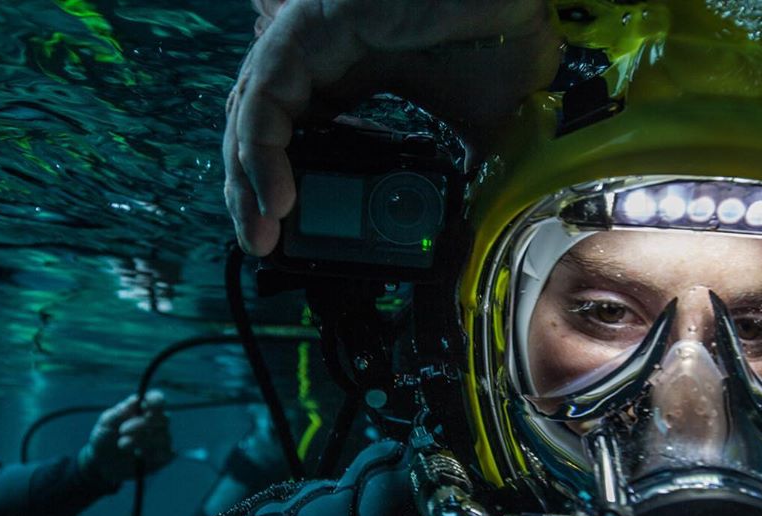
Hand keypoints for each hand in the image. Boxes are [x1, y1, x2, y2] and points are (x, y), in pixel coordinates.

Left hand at [79, 391, 173, 490]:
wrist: (102, 464)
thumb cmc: (104, 438)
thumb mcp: (105, 425)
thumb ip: (118, 413)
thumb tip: (135, 400)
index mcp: (143, 409)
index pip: (157, 399)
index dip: (155, 400)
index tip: (144, 406)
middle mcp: (157, 423)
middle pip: (163, 418)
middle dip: (142, 424)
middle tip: (122, 430)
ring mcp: (162, 440)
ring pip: (163, 437)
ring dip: (141, 441)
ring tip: (122, 444)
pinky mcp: (164, 457)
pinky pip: (166, 454)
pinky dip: (150, 455)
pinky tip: (137, 456)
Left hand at [224, 0, 560, 256]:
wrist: (514, 2)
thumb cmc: (496, 41)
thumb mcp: (476, 128)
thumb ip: (462, 168)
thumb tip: (468, 219)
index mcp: (350, 78)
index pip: (291, 137)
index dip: (280, 186)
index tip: (288, 236)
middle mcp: (320, 59)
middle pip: (259, 131)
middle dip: (252, 193)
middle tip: (265, 245)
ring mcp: (308, 41)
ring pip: (249, 117)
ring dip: (247, 182)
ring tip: (263, 234)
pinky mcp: (304, 29)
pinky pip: (263, 100)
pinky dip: (261, 153)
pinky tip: (277, 200)